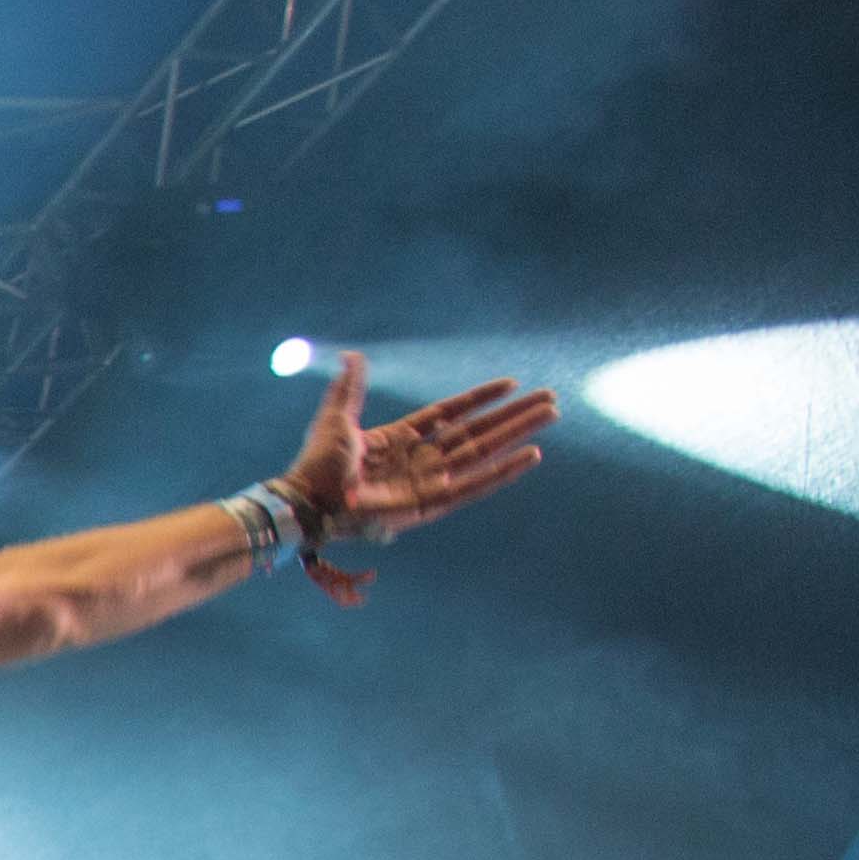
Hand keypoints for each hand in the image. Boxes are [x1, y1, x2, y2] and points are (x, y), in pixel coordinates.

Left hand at [280, 356, 553, 603]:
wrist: (308, 500)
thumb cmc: (317, 463)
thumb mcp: (337, 419)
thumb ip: (351, 389)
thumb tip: (353, 355)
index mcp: (401, 437)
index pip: (450, 413)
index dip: (480, 398)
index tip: (511, 383)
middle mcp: (420, 458)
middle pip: (477, 432)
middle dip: (513, 416)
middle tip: (549, 399)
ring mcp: (428, 481)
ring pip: (483, 453)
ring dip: (518, 434)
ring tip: (550, 416)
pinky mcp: (432, 504)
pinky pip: (475, 485)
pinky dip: (503, 471)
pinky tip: (531, 455)